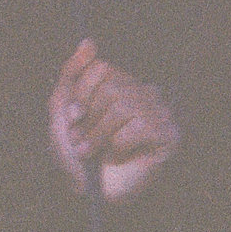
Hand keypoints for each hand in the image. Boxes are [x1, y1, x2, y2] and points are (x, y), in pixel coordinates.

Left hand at [49, 38, 178, 201]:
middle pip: (110, 88)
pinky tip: (119, 156)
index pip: (100, 68)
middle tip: (84, 141)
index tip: (74, 118)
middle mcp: (141, 92)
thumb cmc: (74, 151)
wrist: (88, 191)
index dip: (81, 95)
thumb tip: (88, 40)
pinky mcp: (168, 134)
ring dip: (99, 136)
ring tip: (96, 152)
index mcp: (117, 83)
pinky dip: (118, 147)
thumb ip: (71, 73)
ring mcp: (157, 111)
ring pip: (121, 106)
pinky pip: (137, 127)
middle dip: (89, 121)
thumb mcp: (62, 109)